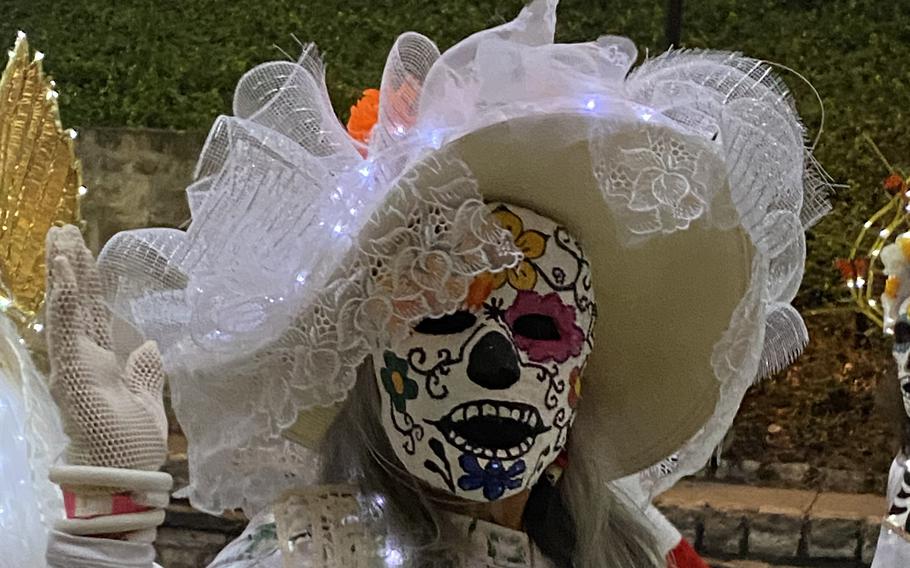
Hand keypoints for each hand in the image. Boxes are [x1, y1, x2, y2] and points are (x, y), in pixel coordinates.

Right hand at [45, 225, 167, 470]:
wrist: (126, 475)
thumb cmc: (131, 445)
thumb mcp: (146, 399)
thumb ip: (144, 372)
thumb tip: (148, 345)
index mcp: (100, 362)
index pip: (90, 313)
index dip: (86, 282)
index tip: (81, 251)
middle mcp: (82, 358)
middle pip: (75, 303)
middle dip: (70, 265)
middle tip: (64, 229)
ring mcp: (73, 363)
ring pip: (65, 308)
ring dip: (63, 272)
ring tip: (60, 236)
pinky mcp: (73, 371)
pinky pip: (66, 328)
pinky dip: (65, 298)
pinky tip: (64, 271)